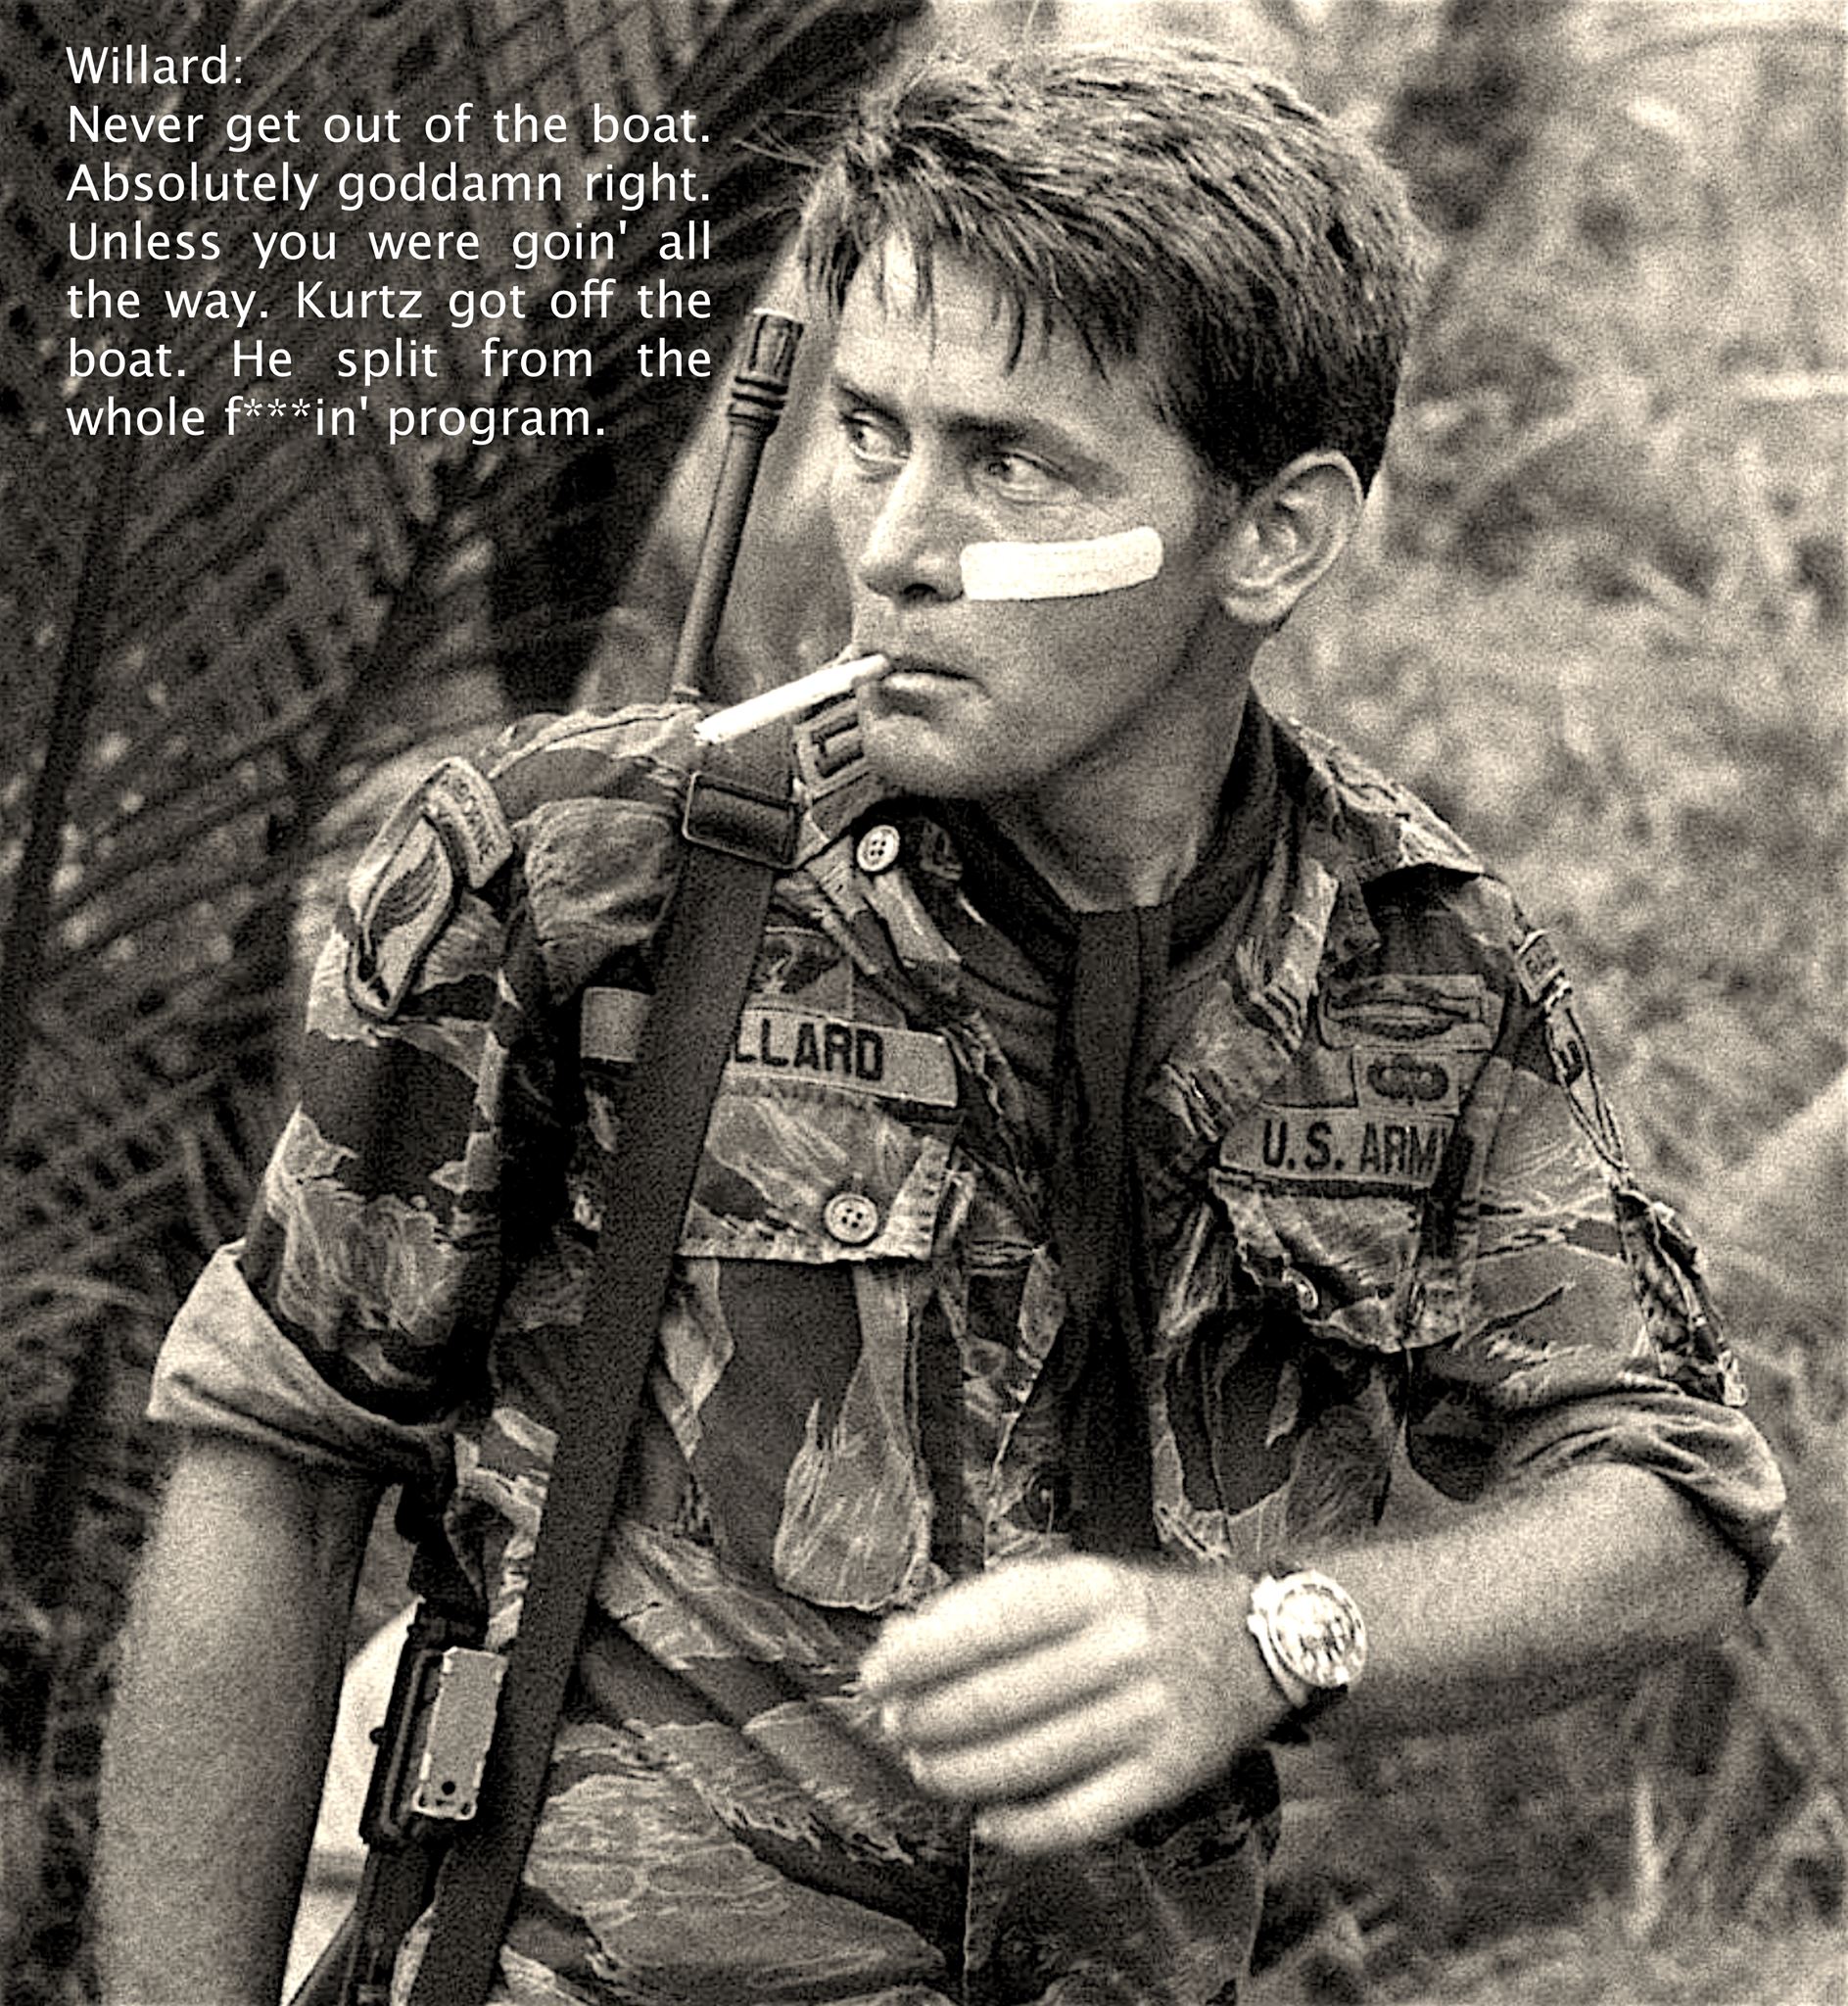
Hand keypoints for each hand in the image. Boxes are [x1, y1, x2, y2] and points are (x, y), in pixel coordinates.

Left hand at [859, 1555, 1285, 1854]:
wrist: (1250, 1642)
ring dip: (959, 1773)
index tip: (875, 1676)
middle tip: (896, 1727)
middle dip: (927, 1719)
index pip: (983, 1626)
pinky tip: (987, 1820)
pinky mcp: (1162, 1776)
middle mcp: (1118, 1649)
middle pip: (995, 1700)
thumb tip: (900, 1641)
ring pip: (1026, 1762)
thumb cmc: (1135, 1610)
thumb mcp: (1072, 1579)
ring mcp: (1143, 1716)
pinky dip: (1022, 1828)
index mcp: (1089, 1588)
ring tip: (926, 1768)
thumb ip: (989, 1606)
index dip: (917, 1657)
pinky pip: (1078, 1817)